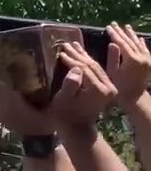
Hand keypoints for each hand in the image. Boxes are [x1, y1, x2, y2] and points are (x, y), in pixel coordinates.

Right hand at [0, 41, 117, 135]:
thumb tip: (75, 69)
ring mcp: (110, 88)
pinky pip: (98, 70)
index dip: (72, 60)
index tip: (60, 52)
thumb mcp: (64, 99)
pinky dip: (89, 61)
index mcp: (100, 91)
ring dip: (83, 55)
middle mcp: (109, 88)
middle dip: (78, 55)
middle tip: (65, 45)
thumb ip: (70, 84)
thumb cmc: (66, 113)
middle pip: (92, 66)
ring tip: (72, 45)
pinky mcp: (108, 87)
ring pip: (96, 66)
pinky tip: (82, 52)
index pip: (86, 69)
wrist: (76, 126)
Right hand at [105, 23, 150, 106]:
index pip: (122, 43)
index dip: (114, 34)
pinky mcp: (149, 63)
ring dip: (132, 35)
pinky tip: (139, 38)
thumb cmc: (119, 87)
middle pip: (130, 42)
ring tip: (126, 27)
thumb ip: (113, 57)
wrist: (135, 98)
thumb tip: (113, 43)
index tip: (107, 27)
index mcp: (132, 59)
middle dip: (121, 32)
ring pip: (139, 44)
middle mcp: (142, 58)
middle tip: (113, 24)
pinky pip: (146, 50)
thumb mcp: (112, 72)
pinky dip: (142, 43)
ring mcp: (147, 60)